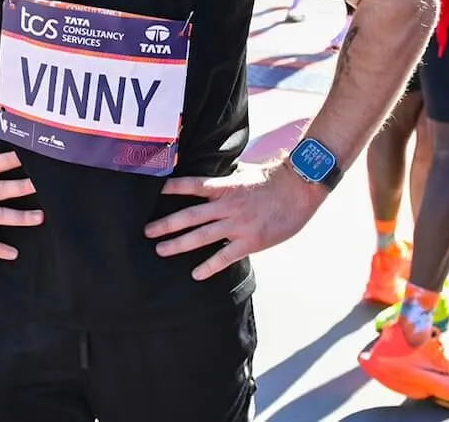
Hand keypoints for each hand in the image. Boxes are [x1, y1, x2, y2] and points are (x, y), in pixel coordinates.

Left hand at [144, 161, 322, 279]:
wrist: (301, 189)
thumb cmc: (274, 179)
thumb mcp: (246, 173)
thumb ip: (227, 181)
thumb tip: (212, 182)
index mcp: (226, 187)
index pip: (194, 186)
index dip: (173, 188)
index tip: (154, 191)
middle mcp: (228, 206)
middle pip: (190, 215)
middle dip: (166, 224)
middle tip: (146, 231)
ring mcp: (239, 224)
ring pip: (202, 236)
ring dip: (179, 244)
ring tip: (161, 250)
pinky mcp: (251, 241)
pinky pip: (226, 256)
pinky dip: (210, 265)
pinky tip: (196, 274)